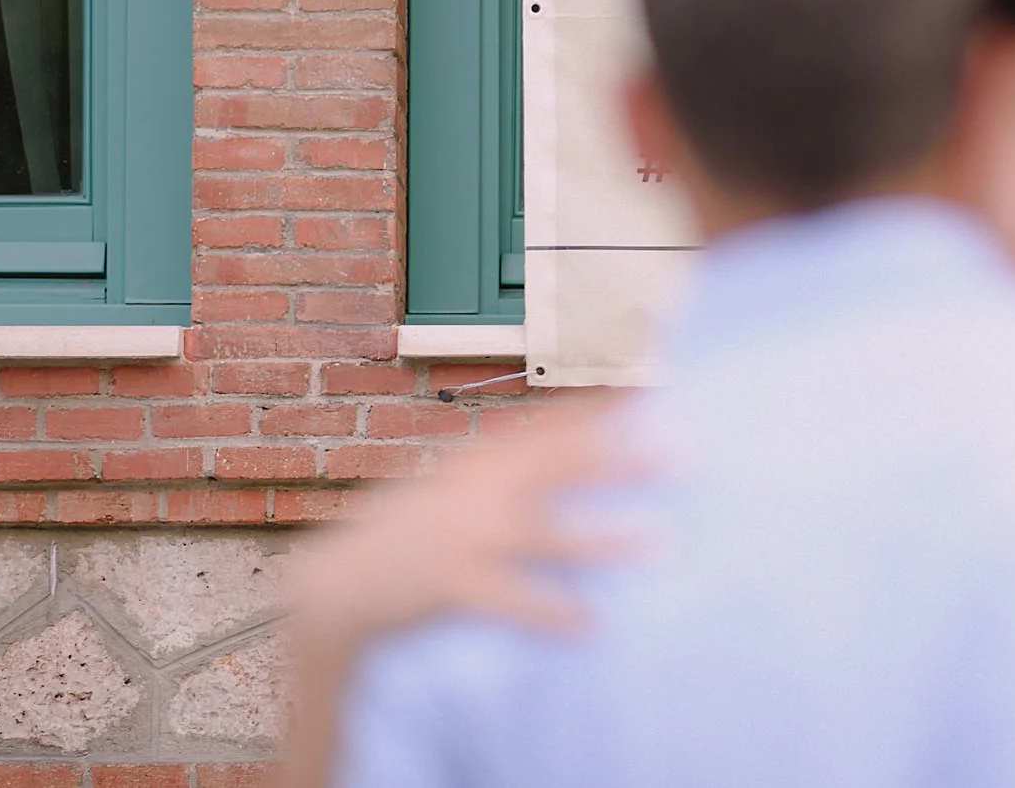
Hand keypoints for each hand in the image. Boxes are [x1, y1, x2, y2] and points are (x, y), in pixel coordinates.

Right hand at [287, 393, 644, 643]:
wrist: (335, 583)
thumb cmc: (401, 533)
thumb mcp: (445, 484)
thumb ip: (495, 467)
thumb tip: (548, 445)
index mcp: (478, 464)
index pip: (548, 427)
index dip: (599, 408)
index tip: (651, 389)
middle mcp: (477, 491)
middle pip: (560, 468)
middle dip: (620, 462)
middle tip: (680, 458)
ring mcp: (466, 537)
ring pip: (548, 534)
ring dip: (604, 540)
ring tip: (655, 544)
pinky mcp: (453, 585)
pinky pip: (513, 601)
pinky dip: (552, 613)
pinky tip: (590, 625)